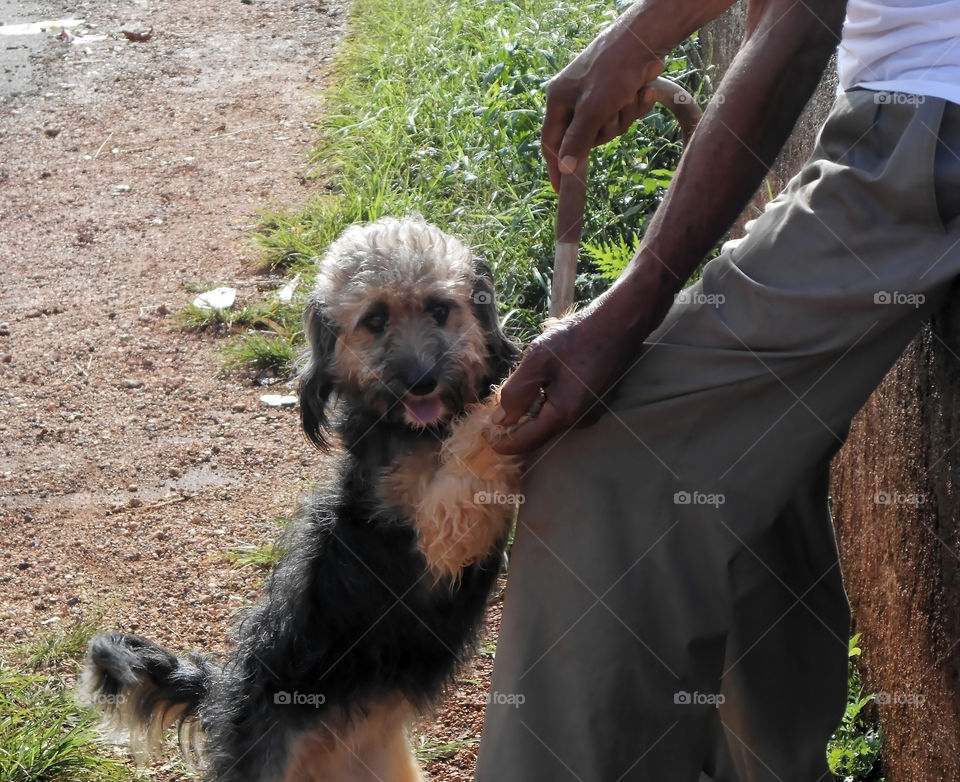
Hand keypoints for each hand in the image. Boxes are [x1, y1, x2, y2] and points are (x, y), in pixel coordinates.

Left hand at [491, 290, 654, 454]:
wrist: (618, 323)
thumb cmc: (576, 338)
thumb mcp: (536, 361)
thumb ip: (516, 393)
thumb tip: (500, 419)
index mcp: (563, 415)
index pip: (524, 443)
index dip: (500, 441)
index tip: (483, 429)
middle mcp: (578, 422)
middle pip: (536, 434)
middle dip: (515, 423)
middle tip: (498, 401)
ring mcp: (589, 414)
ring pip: (548, 421)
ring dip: (532, 408)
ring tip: (527, 379)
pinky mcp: (593, 404)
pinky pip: (562, 410)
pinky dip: (546, 401)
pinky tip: (546, 376)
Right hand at [542, 19, 665, 190]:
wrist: (646, 39)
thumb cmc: (613, 70)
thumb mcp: (593, 109)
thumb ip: (578, 141)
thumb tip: (564, 170)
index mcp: (559, 101)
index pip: (552, 142)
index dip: (556, 166)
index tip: (561, 189)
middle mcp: (575, 100)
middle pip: (587, 138)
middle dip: (607, 129)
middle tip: (614, 112)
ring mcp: (597, 97)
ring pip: (610, 128)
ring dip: (625, 116)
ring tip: (631, 93)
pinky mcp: (617, 94)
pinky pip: (624, 115)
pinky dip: (636, 107)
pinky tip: (644, 90)